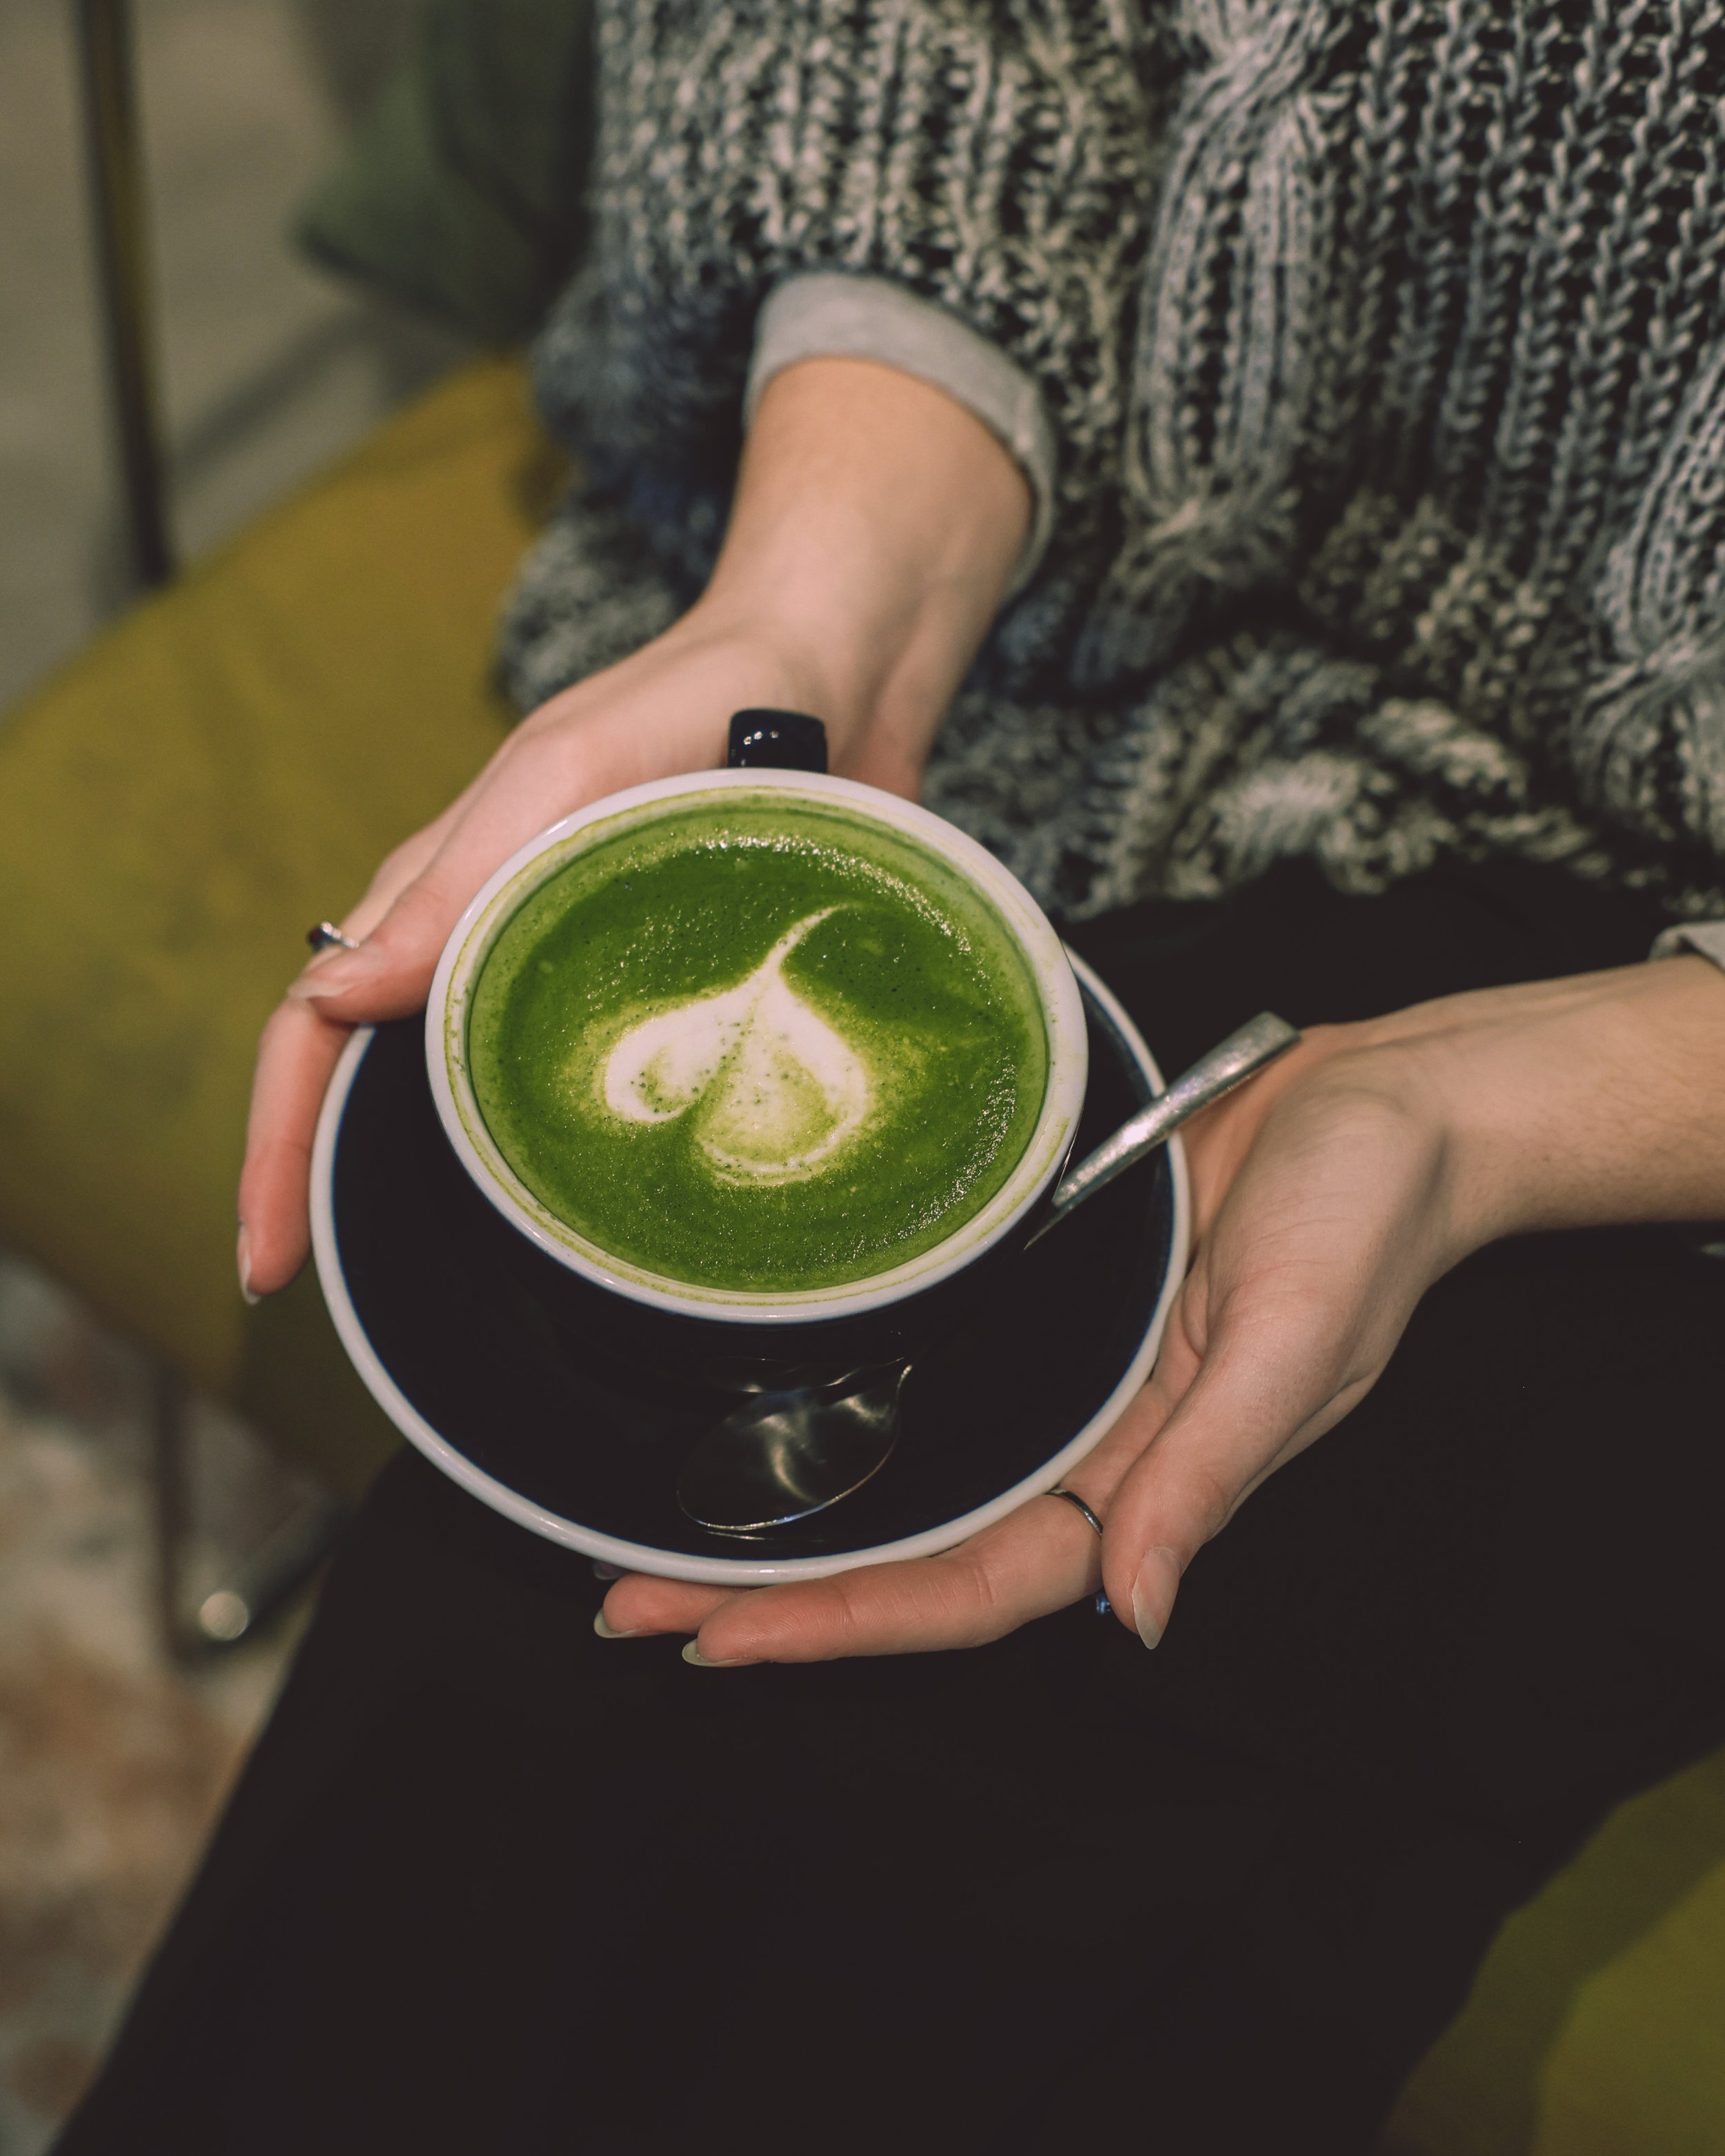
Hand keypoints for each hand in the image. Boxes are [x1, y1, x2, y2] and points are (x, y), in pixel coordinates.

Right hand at [236, 359, 1029, 1296]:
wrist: (841, 673)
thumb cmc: (702, 697)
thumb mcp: (572, 776)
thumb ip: (459, 885)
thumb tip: (330, 1001)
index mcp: (441, 886)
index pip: (315, 1028)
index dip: (275, 1148)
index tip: (267, 1263)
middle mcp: (485, 941)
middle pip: (367, 1078)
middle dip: (319, 1188)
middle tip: (313, 1300)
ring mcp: (563, 974)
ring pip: (462, 1096)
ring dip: (425, 1189)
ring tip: (423, 1292)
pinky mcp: (654, 997)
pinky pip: (568, 1093)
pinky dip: (541, 1166)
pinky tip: (566, 1235)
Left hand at [599, 956, 1724, 1662]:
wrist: (1386, 1099)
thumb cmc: (1363, 1217)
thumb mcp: (1295, 1344)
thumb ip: (1207, 1478)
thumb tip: (1136, 1615)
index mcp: (1138, 1482)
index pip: (969, 1586)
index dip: (843, 1624)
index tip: (710, 1640)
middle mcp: (1079, 1442)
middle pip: (905, 1545)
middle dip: (769, 1585)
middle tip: (618, 1601)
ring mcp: (1050, 1369)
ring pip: (896, 1464)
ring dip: (778, 1500)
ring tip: (639, 1528)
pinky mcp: (1037, 1288)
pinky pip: (922, 1362)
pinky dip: (834, 1394)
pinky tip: (749, 1400)